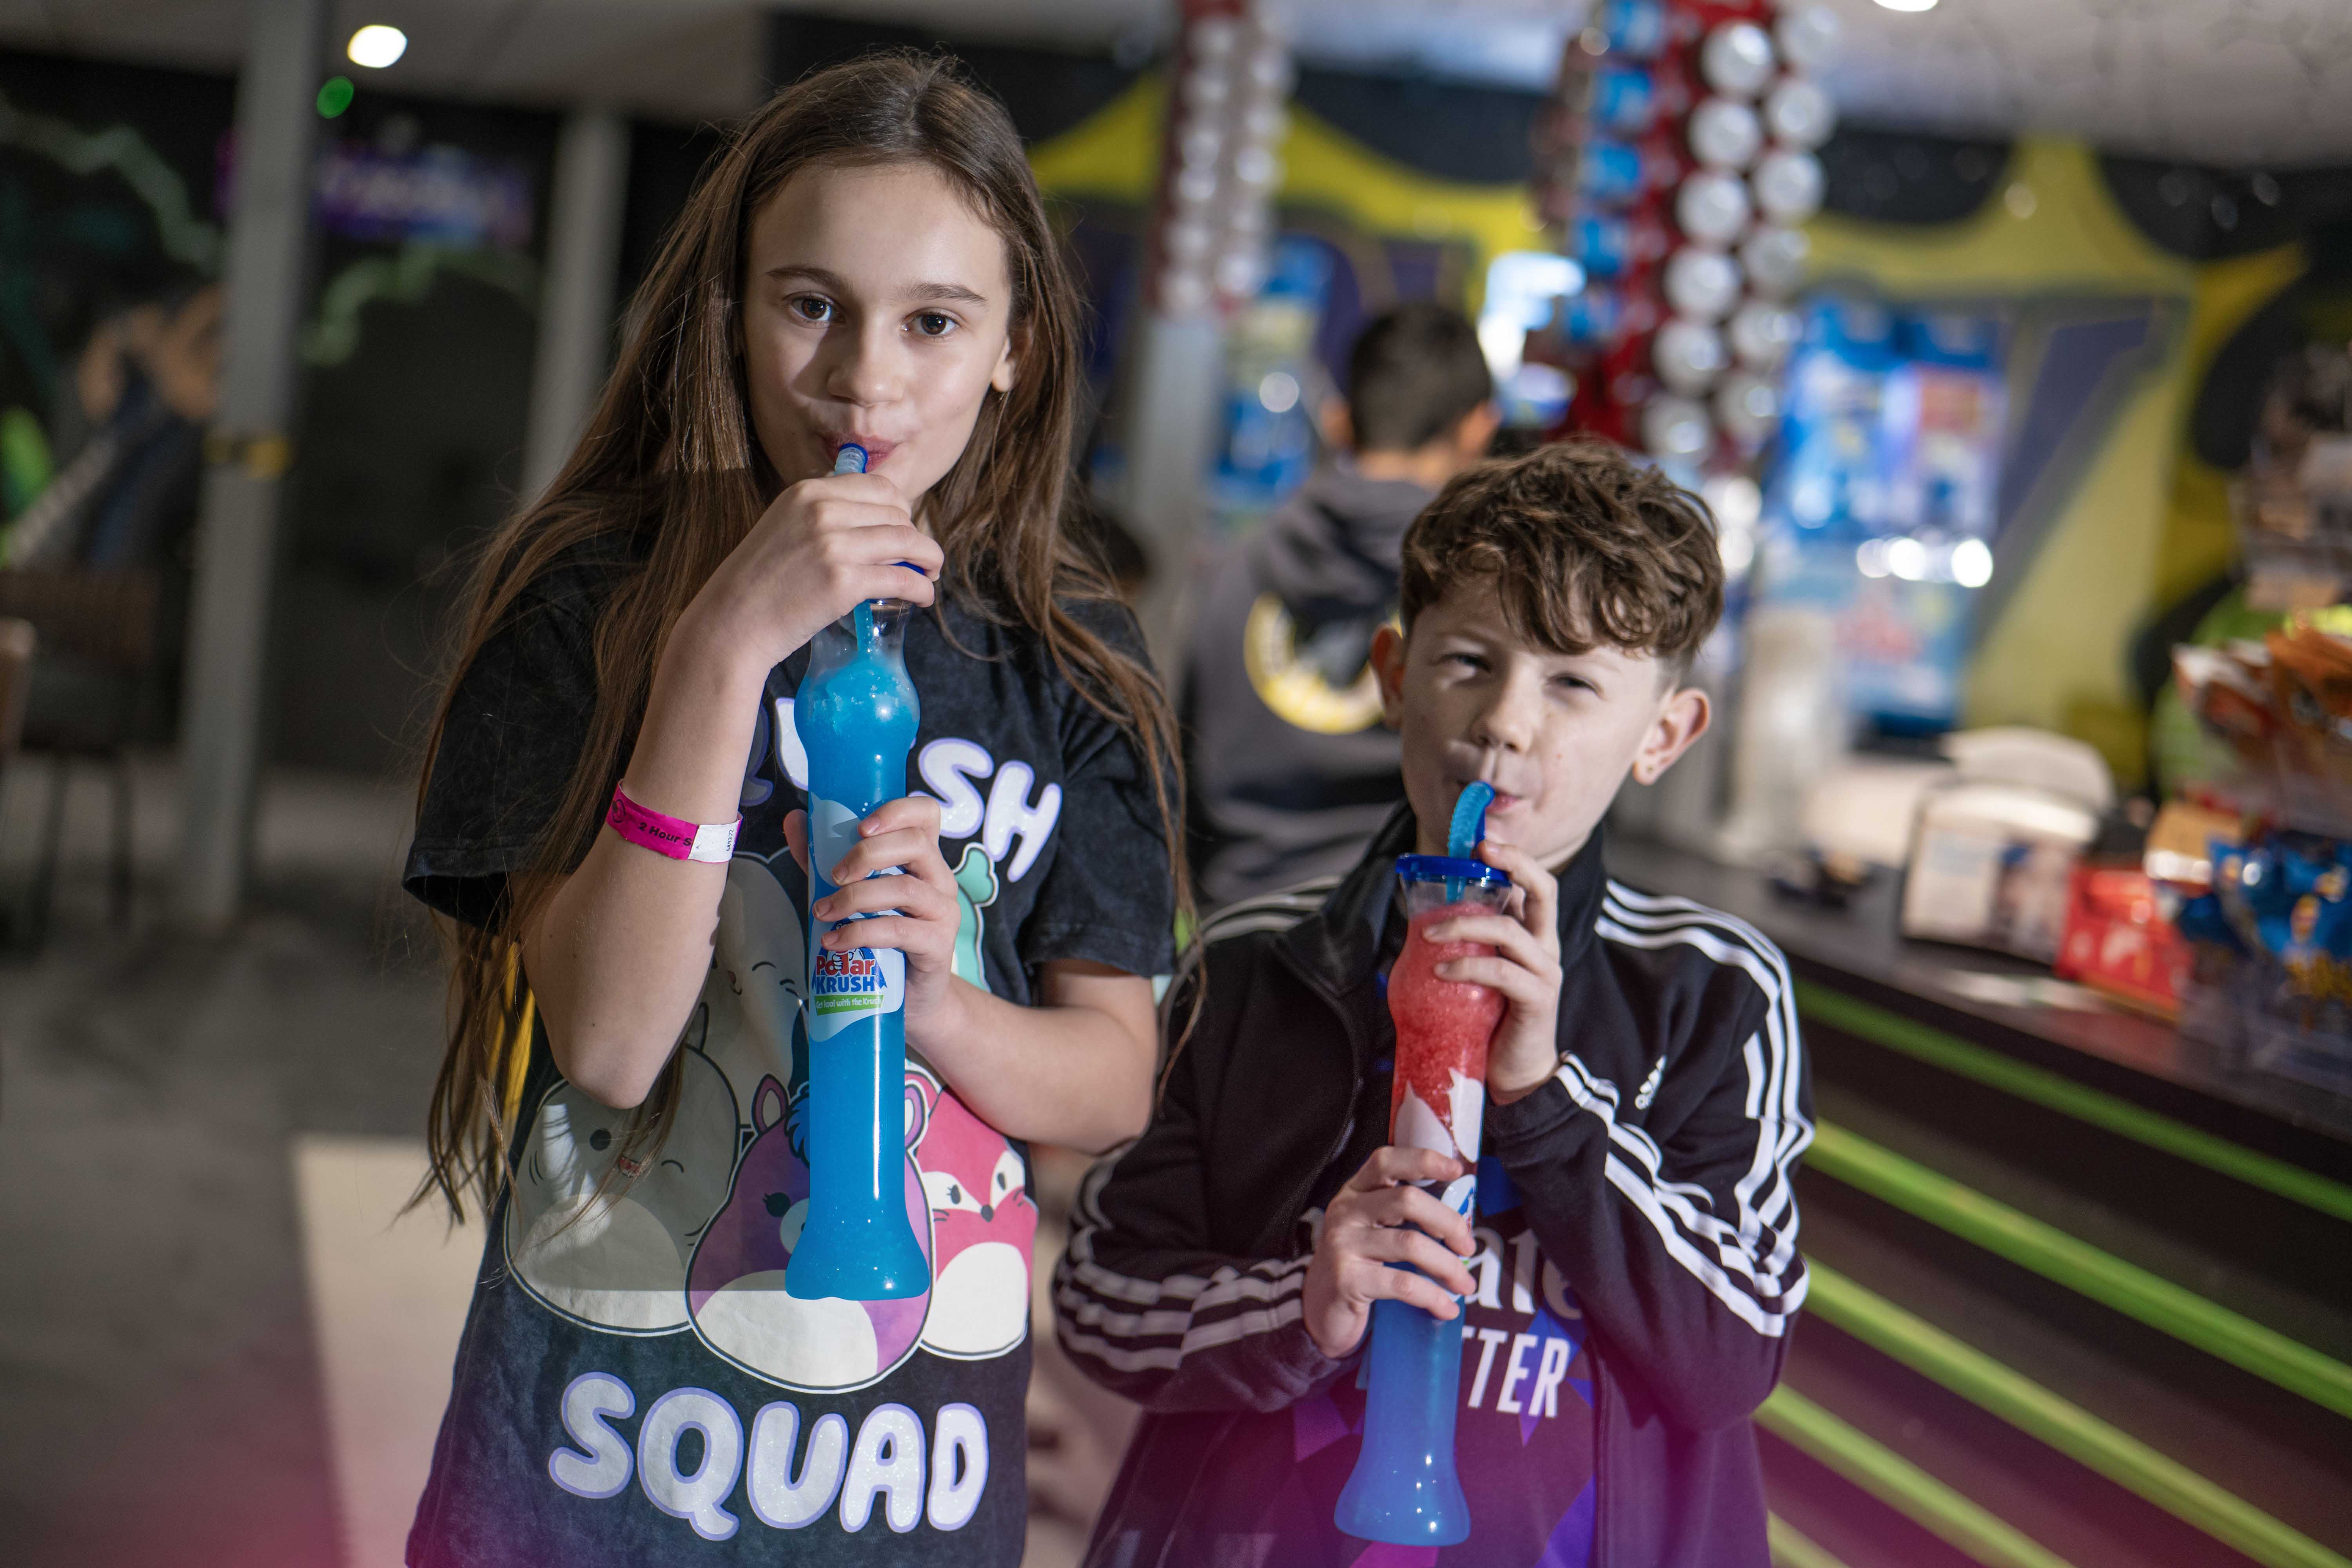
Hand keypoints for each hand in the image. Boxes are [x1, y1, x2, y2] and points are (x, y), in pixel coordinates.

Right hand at [678, 470, 944, 673]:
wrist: (730, 623)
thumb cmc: (759, 582)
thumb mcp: (785, 526)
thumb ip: (823, 515)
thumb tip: (874, 518)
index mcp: (809, 491)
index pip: (880, 486)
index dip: (901, 510)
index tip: (904, 530)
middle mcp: (822, 510)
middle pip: (898, 514)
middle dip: (916, 537)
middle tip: (920, 559)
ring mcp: (834, 545)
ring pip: (908, 542)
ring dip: (928, 560)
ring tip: (929, 575)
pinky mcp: (844, 582)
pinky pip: (903, 579)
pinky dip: (922, 589)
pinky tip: (924, 598)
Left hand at [784, 796, 962, 1043]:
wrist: (910, 998)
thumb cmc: (880, 939)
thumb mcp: (850, 892)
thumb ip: (823, 858)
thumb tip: (793, 819)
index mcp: (922, 859)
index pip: (926, 815)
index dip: (898, 810)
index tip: (861, 825)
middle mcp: (940, 879)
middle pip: (915, 844)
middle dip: (867, 854)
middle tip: (833, 875)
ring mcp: (944, 911)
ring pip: (905, 889)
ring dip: (855, 897)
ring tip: (822, 912)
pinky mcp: (939, 945)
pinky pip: (900, 930)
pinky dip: (860, 933)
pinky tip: (833, 941)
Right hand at [1300, 1146, 1477, 1358]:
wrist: (1321, 1307)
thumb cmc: (1360, 1264)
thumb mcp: (1374, 1230)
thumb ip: (1404, 1216)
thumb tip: (1462, 1223)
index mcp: (1356, 1191)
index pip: (1386, 1161)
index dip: (1423, 1160)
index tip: (1456, 1171)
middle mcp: (1346, 1210)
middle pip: (1408, 1200)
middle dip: (1449, 1222)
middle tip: (1468, 1247)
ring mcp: (1343, 1243)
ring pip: (1410, 1244)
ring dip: (1448, 1266)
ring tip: (1464, 1285)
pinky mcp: (1347, 1278)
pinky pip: (1402, 1284)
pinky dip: (1433, 1296)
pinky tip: (1447, 1308)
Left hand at [1427, 838, 1562, 1103]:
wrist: (1515, 1076)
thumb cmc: (1491, 1020)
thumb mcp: (1479, 973)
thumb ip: (1470, 946)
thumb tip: (1424, 919)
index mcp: (1534, 937)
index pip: (1535, 886)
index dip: (1515, 860)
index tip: (1483, 842)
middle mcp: (1545, 948)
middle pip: (1544, 893)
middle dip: (1515, 865)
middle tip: (1479, 852)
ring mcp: (1545, 973)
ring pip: (1511, 932)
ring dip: (1465, 924)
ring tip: (1428, 933)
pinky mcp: (1536, 1000)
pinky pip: (1502, 972)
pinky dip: (1467, 967)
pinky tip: (1440, 970)